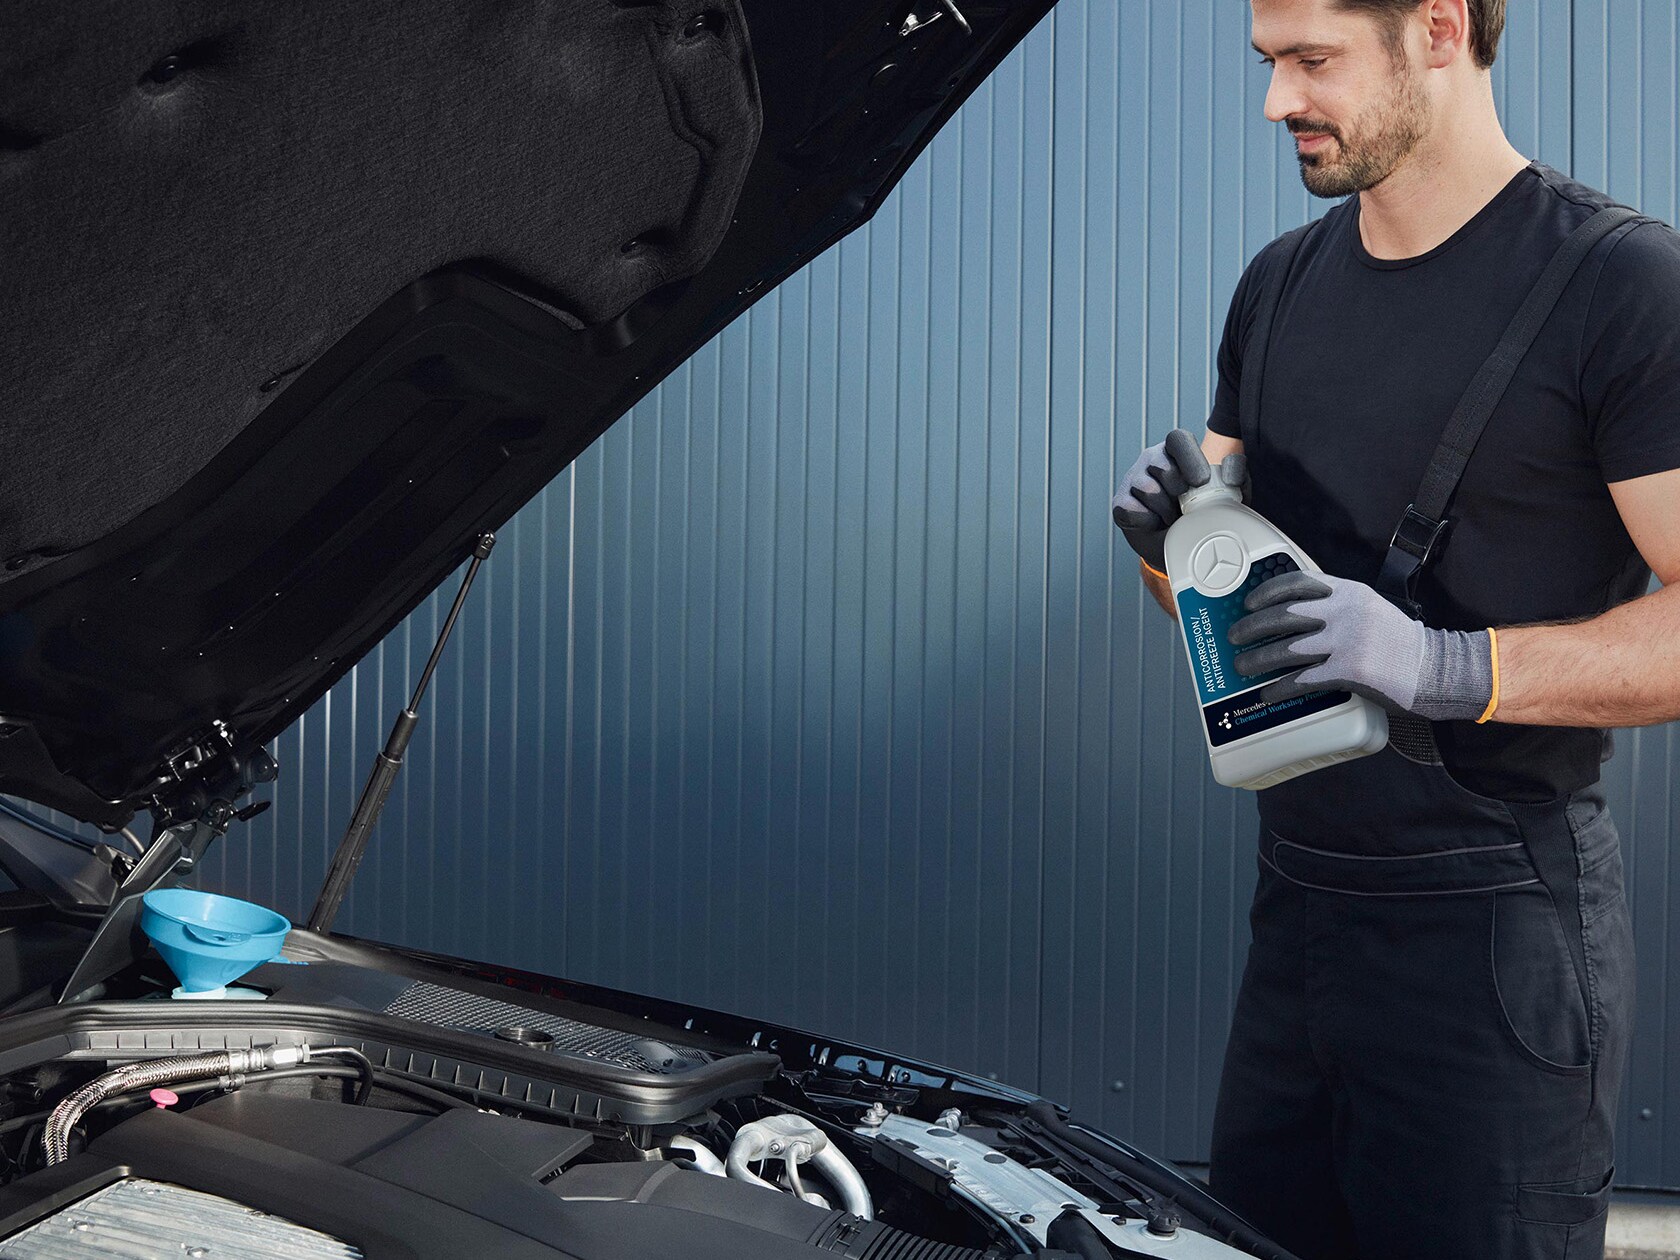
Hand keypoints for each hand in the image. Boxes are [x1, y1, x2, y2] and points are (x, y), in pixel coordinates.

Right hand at [1112, 430, 1242, 571]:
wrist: (1179, 546)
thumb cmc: (1203, 514)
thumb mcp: (1228, 495)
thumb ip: (1237, 476)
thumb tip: (1230, 472)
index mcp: (1176, 452)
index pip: (1178, 439)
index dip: (1189, 459)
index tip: (1200, 481)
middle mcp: (1151, 460)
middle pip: (1162, 466)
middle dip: (1177, 491)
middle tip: (1184, 505)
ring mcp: (1132, 480)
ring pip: (1148, 489)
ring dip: (1164, 510)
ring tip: (1170, 517)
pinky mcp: (1119, 502)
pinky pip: (1131, 510)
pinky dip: (1147, 522)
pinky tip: (1153, 523)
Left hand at [1228, 571, 1493, 720]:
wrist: (1434, 668)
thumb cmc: (1399, 641)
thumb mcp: (1369, 607)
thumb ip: (1337, 606)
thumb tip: (1295, 615)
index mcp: (1348, 591)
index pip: (1298, 582)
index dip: (1267, 591)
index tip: (1250, 602)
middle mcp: (1344, 612)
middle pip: (1284, 615)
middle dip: (1252, 626)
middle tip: (1234, 636)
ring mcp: (1345, 641)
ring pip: (1286, 648)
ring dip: (1257, 658)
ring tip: (1241, 665)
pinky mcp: (1348, 671)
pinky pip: (1302, 679)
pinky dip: (1279, 686)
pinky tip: (1267, 692)